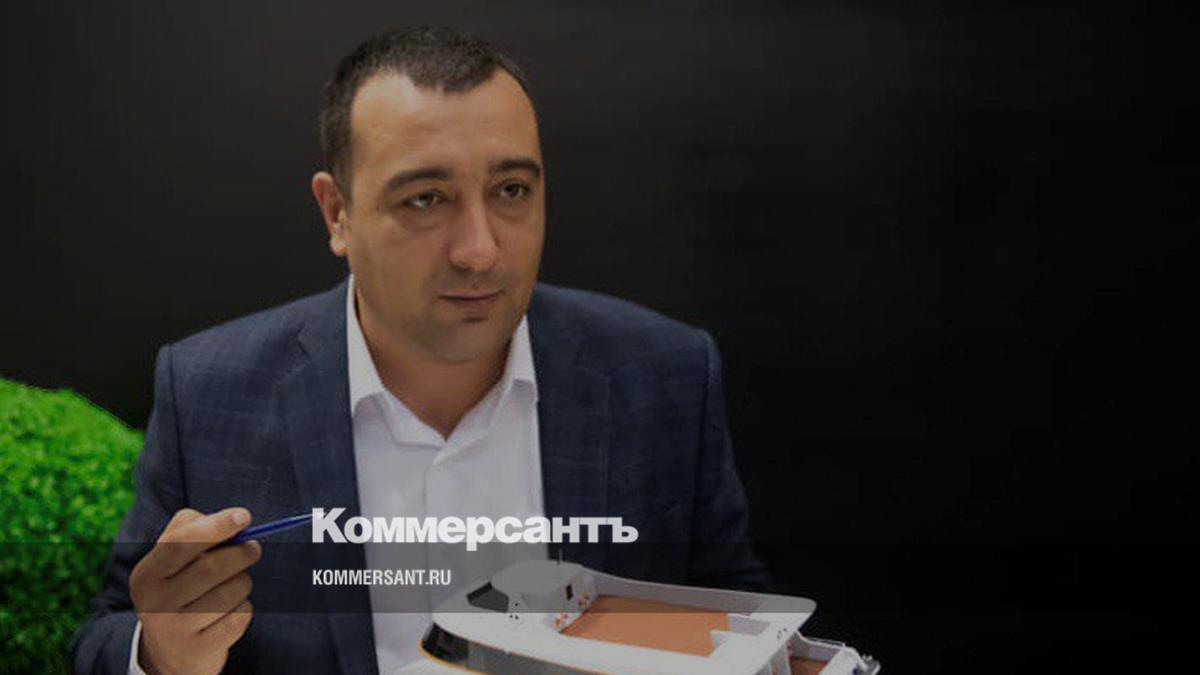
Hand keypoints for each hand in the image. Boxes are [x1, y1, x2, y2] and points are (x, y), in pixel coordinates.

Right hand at [130, 507, 262, 674]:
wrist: (169, 650)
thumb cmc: (180, 587)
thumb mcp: (172, 559)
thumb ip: (194, 528)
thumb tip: (234, 520)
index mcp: (147, 574)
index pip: (180, 543)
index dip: (216, 526)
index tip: (244, 516)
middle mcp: (154, 603)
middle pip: (212, 567)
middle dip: (242, 553)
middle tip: (253, 548)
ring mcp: (175, 630)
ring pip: (232, 591)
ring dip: (244, 581)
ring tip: (236, 583)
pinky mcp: (199, 649)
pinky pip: (240, 616)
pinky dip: (244, 607)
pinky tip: (230, 610)